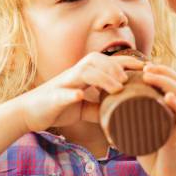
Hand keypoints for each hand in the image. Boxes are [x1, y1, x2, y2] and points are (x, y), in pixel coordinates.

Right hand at [19, 52, 143, 131]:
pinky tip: (80, 96)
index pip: (108, 61)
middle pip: (96, 60)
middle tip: (128, 82)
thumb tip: (123, 115)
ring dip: (102, 78)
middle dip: (115, 68)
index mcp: (84, 75)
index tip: (146, 67)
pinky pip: (62, 93)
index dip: (126, 62)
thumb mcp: (84, 109)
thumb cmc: (58, 107)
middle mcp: (75, 74)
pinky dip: (71, 94)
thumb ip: (101, 109)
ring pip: (83, 72)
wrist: (29, 113)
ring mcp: (63, 84)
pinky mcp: (53, 97)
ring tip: (116, 89)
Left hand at [137, 63, 175, 175]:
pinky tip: (168, 98)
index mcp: (173, 112)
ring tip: (151, 75)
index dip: (163, 71)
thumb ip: (132, 126)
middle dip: (164, 72)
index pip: (174, 84)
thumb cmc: (158, 158)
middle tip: (146, 67)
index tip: (145, 65)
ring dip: (167, 82)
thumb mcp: (143, 135)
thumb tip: (108, 118)